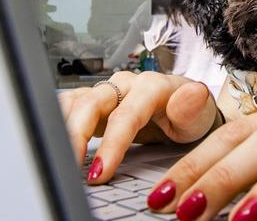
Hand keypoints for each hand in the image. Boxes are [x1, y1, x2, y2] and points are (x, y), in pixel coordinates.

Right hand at [58, 71, 222, 182]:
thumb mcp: (200, 115)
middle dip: (77, 137)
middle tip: (71, 168)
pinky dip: (59, 120)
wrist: (186, 108)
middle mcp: (126, 84)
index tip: (100, 172)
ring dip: (64, 129)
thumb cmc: (192, 114)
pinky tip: (56, 141)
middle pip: (91, 104)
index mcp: (152, 86)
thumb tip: (192, 95)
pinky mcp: (95, 99)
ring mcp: (109, 89)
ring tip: (60, 159)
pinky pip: (70, 104)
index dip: (111, 144)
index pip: (126, 115)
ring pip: (76, 102)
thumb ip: (193, 108)